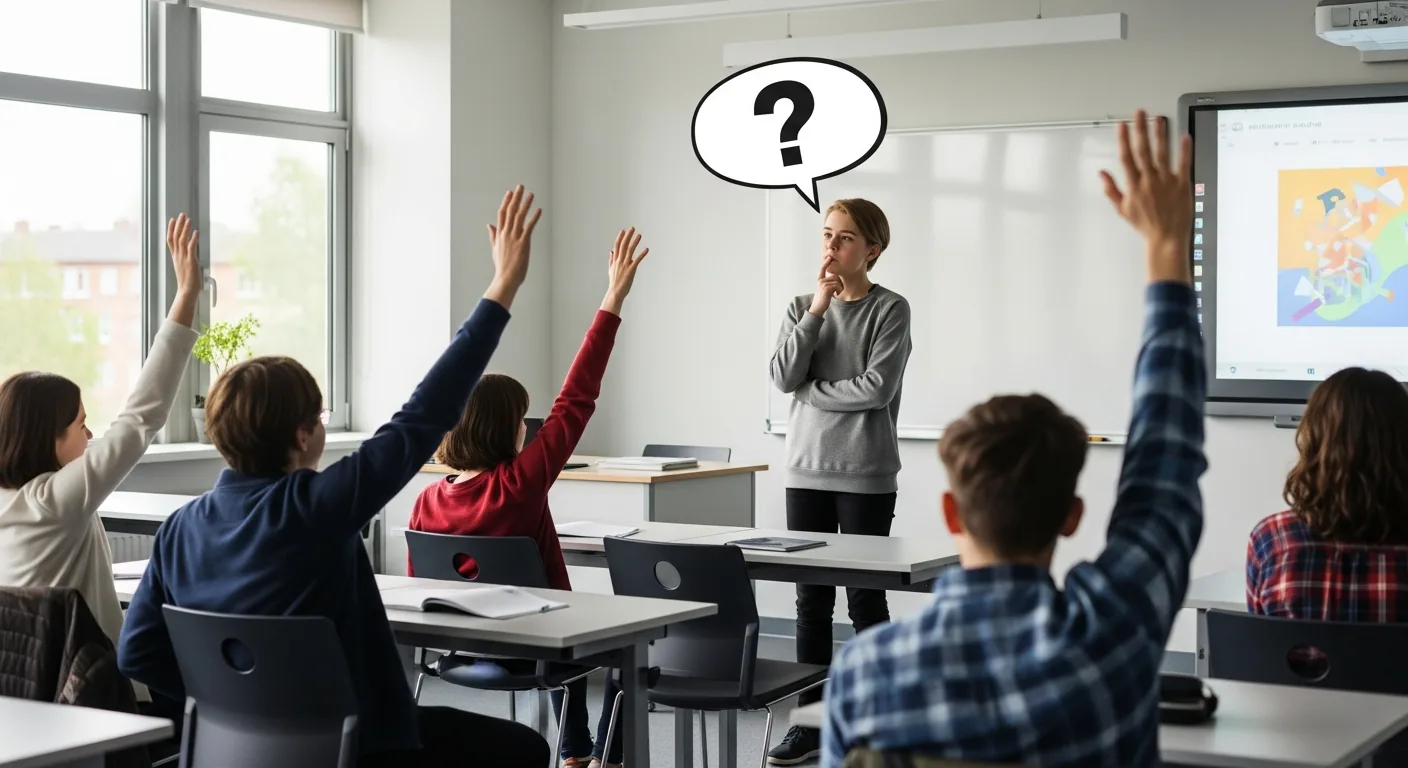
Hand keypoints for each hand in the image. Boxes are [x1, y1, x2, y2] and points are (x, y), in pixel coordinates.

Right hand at [165, 213, 200, 328]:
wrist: (186, 292)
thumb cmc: (187, 282)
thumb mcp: (184, 267)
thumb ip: (186, 259)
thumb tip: (191, 253)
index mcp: (175, 257)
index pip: (170, 240)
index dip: (171, 229)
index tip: (172, 220)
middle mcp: (178, 256)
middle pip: (175, 237)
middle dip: (178, 225)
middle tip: (181, 214)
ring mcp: (183, 258)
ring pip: (182, 239)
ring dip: (185, 228)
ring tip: (188, 219)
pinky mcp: (190, 261)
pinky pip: (191, 247)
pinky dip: (193, 239)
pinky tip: (196, 232)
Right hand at [484, 185, 542, 307]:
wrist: (506, 278)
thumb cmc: (502, 266)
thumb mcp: (495, 249)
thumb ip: (493, 236)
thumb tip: (489, 225)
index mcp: (500, 234)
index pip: (502, 214)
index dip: (506, 202)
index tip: (510, 192)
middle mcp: (506, 233)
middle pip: (510, 211)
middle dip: (516, 198)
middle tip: (521, 186)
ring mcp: (514, 237)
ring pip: (519, 216)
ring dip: (526, 204)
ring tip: (531, 194)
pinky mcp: (523, 243)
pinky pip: (529, 227)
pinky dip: (534, 217)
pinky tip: (539, 210)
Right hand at [601, 227, 648, 314]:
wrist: (615, 292)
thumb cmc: (614, 282)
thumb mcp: (611, 269)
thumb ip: (611, 260)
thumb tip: (610, 252)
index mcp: (615, 260)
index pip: (617, 246)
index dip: (620, 238)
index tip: (623, 230)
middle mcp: (619, 261)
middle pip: (623, 245)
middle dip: (628, 236)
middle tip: (632, 228)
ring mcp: (624, 265)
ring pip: (630, 251)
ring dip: (634, 242)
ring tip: (639, 235)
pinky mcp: (630, 270)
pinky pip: (637, 260)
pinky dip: (642, 254)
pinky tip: (646, 249)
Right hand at [809, 257, 842, 314]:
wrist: (817, 308)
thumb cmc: (823, 299)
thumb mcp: (825, 289)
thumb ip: (829, 283)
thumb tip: (837, 277)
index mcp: (820, 280)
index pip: (823, 269)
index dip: (826, 262)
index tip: (829, 257)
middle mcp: (820, 281)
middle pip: (835, 276)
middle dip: (839, 283)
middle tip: (838, 290)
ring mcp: (822, 284)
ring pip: (837, 281)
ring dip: (840, 288)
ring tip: (837, 293)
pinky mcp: (826, 289)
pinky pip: (837, 285)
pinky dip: (839, 290)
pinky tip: (837, 295)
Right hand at [1100, 110, 1193, 283]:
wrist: (1166, 238)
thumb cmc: (1145, 225)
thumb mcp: (1122, 209)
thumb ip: (1111, 190)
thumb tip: (1101, 174)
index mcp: (1134, 186)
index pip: (1126, 157)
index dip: (1123, 140)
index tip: (1122, 125)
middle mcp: (1149, 181)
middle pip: (1143, 150)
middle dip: (1141, 129)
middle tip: (1140, 113)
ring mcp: (1166, 181)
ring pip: (1162, 153)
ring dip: (1160, 134)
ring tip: (1159, 119)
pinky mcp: (1182, 184)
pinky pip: (1184, 164)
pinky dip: (1185, 150)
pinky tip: (1184, 136)